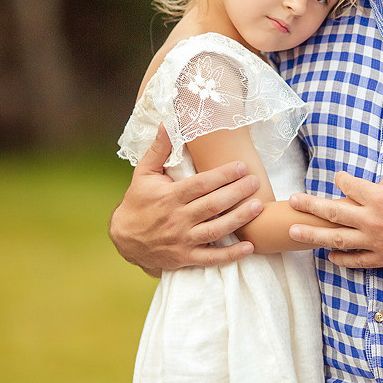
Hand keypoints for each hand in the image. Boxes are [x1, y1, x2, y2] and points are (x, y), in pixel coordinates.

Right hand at [109, 124, 264, 272]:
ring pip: (215, 230)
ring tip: (257, 206)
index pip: (200, 184)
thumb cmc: (138, 201)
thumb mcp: (144, 173)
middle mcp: (176, 219)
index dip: (222, 175)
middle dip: (236, 193)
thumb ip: (159, 149)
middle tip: (255, 182)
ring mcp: (182, 240)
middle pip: (212, 205)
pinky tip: (249, 246)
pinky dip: (230, 254)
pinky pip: (211, 258)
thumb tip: (167, 123)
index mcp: (169, 197)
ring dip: (239, 219)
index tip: (241, 166)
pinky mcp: (185, 258)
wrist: (124, 238)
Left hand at [287, 149, 382, 269]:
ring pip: (337, 240)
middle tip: (292, 202)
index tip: (338, 178)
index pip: (349, 185)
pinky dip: (341, 260)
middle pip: (332, 212)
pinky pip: (357, 261)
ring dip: (313, 236)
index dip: (342, 179)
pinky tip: (328, 256)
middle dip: (309, 206)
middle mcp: (373, 221)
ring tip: (293, 233)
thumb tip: (379, 181)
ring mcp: (377, 242)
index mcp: (380, 197)